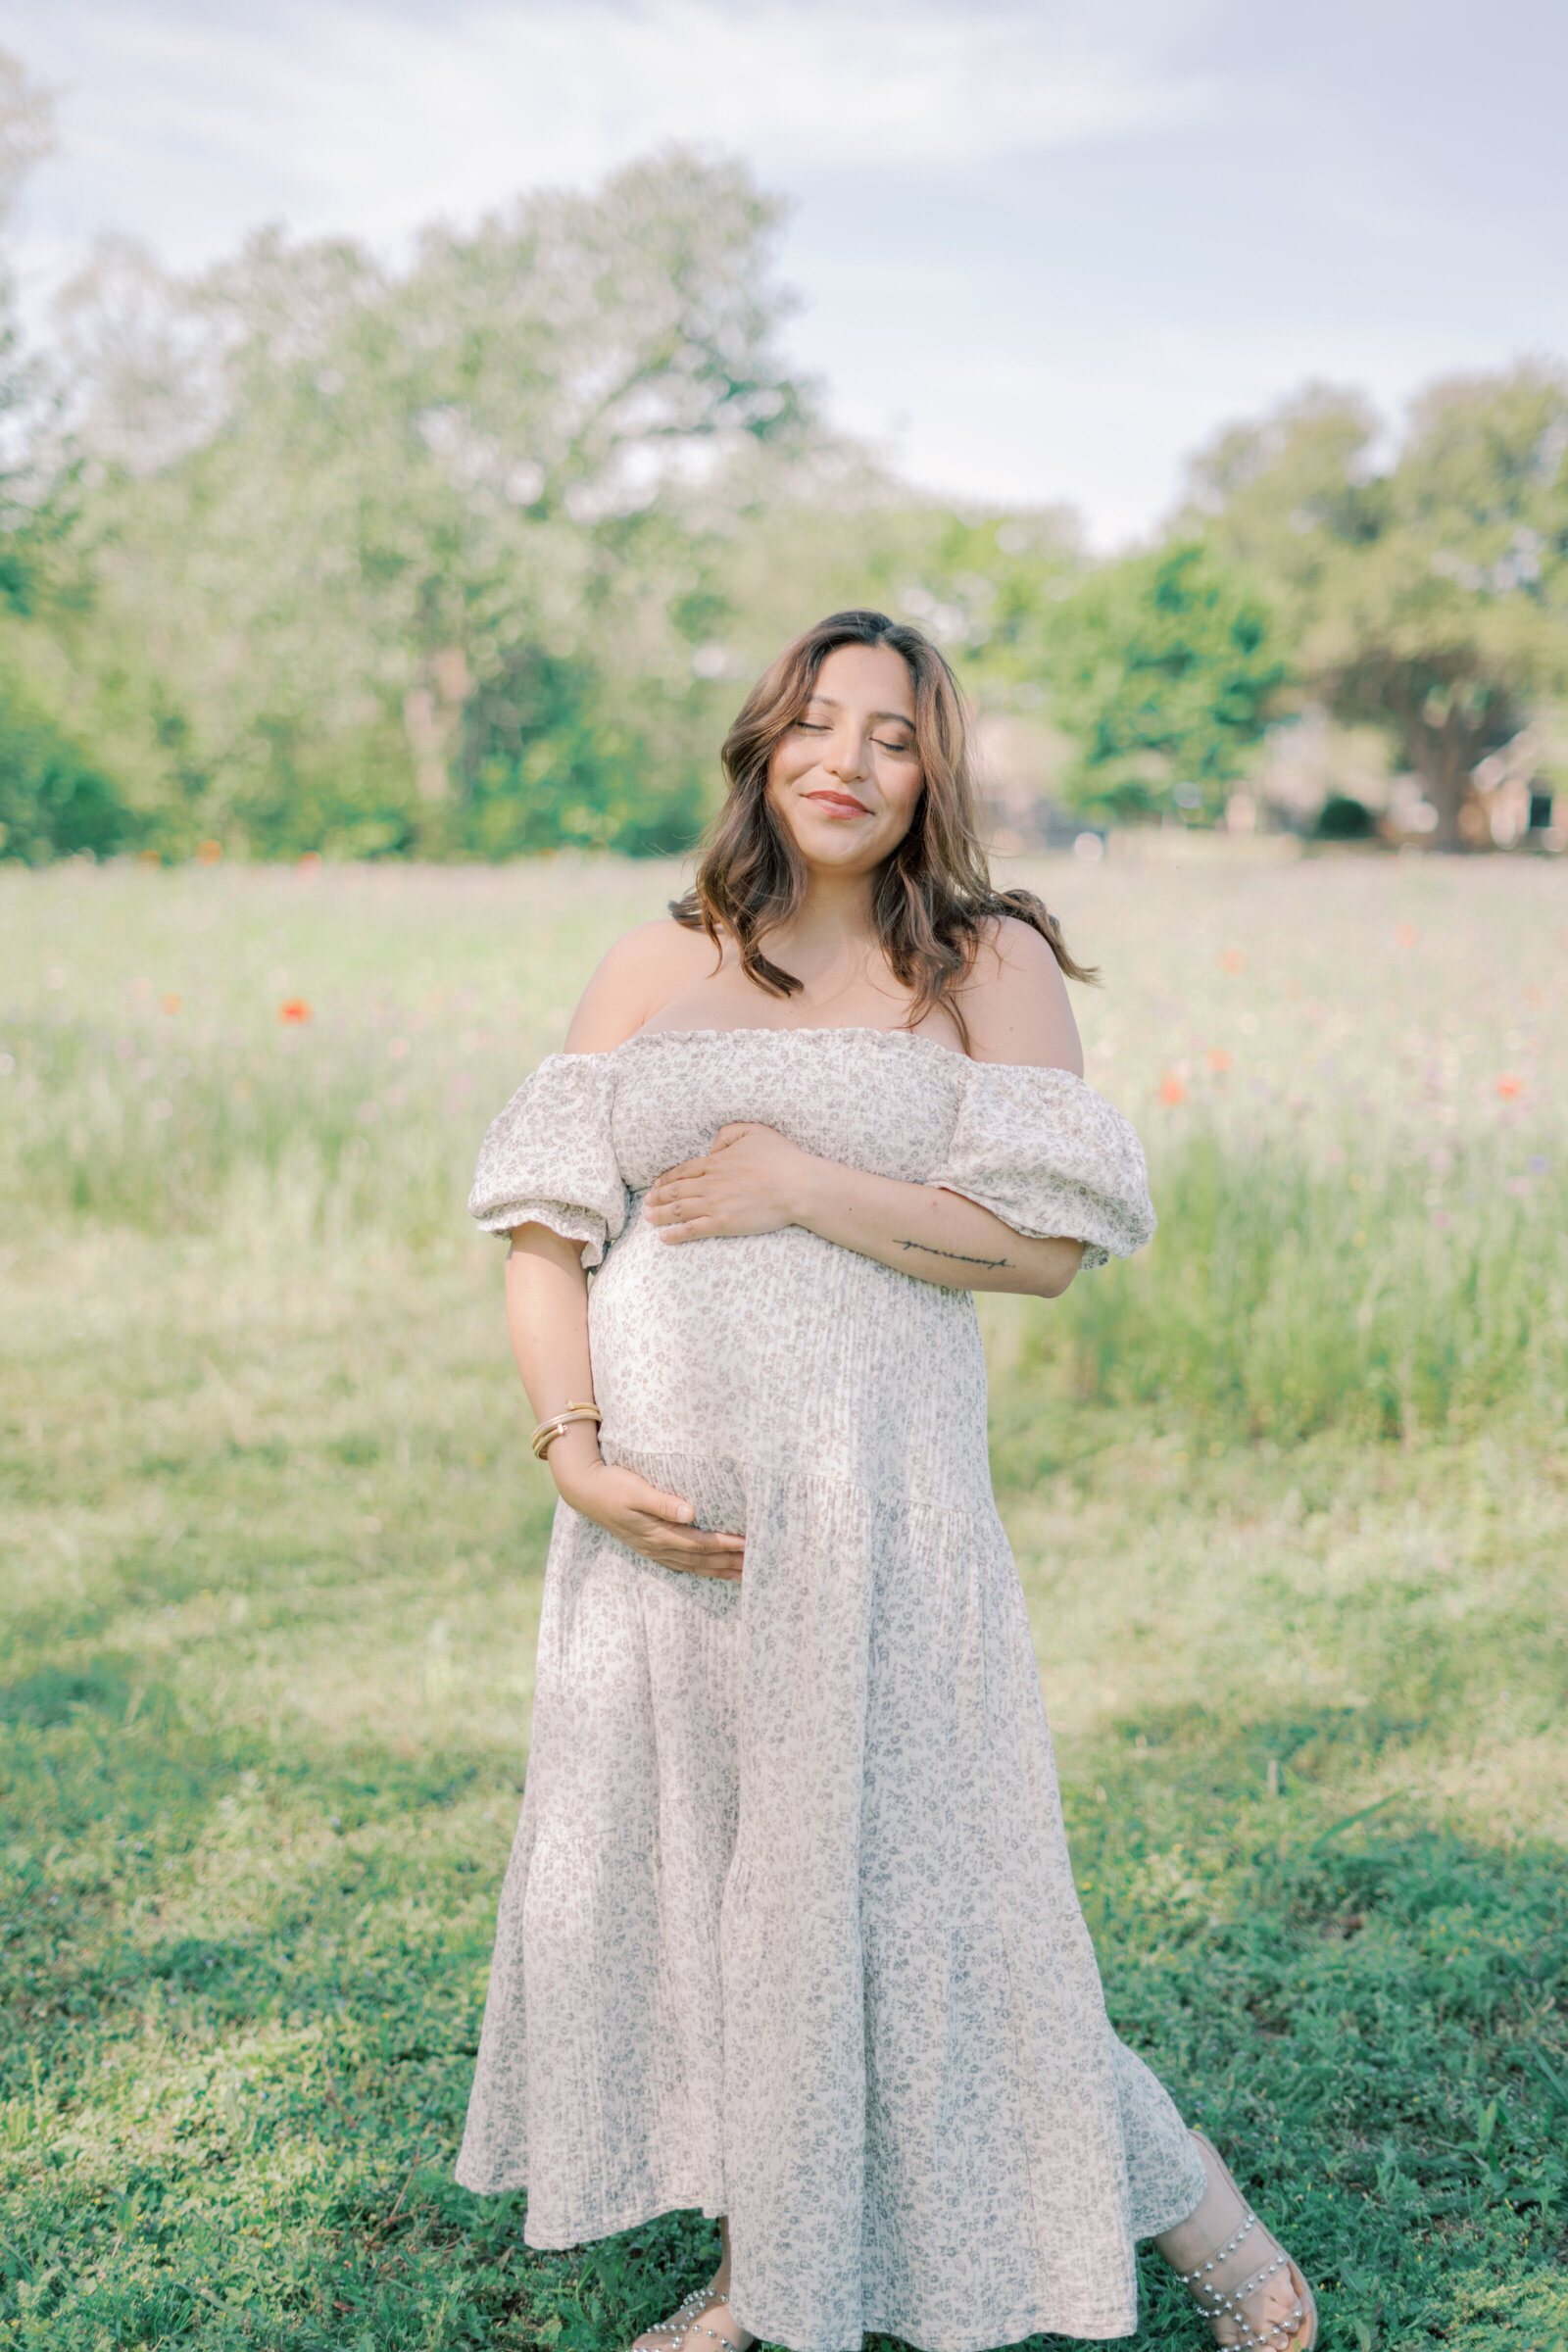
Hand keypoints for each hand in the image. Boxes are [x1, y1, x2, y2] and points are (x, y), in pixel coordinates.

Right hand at [549, 1435, 743, 1579]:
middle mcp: (656, 1546)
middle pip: (700, 1560)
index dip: (724, 1545)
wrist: (584, 1490)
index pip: (698, 1543)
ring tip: (743, 1574)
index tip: (747, 1543)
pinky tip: (712, 1570)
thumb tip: (691, 1512)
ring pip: (692, 1566)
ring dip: (718, 1570)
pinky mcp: (649, 1546)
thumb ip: (662, 1502)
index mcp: (656, 1533)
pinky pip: (681, 1564)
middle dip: (728, 1562)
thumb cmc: (612, 1485)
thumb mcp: (635, 1489)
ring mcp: (652, 1549)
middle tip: (757, 1566)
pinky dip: (701, 1569)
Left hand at [643, 1123, 821, 1242]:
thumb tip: (713, 1147)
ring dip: (660, 1214)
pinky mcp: (723, 1223)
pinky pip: (692, 1229)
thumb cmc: (782, 1159)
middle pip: (676, 1191)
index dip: (668, 1178)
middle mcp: (711, 1183)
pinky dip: (675, 1234)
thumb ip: (729, 1133)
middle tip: (648, 1202)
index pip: (685, 1171)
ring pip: (678, 1210)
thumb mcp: (755, 1131)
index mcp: (717, 1162)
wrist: (796, 1186)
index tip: (659, 1184)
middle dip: (658, 1197)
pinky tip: (664, 1238)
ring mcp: (715, 1204)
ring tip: (649, 1218)